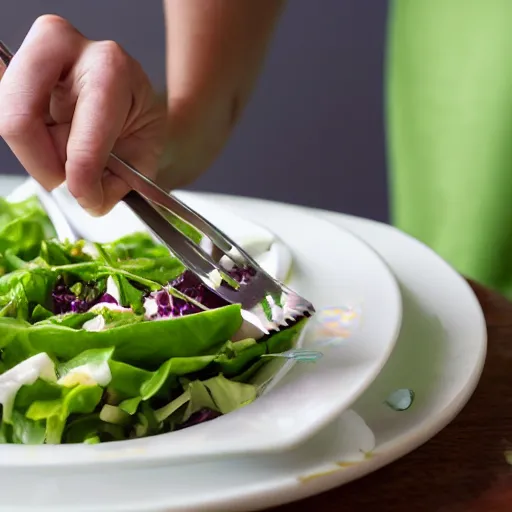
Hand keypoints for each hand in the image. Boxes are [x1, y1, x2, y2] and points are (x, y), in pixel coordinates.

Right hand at [0, 15, 166, 214]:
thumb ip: (114, 183)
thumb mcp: (142, 159)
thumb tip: (84, 198)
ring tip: (65, 154)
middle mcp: (67, 47)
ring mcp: (34, 52)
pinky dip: (27, 138)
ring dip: (35, 151)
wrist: (133, 101)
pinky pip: (4, 111)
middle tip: (62, 179)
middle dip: (41, 161)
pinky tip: (50, 136)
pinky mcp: (14, 66)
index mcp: (111, 69)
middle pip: (20, 117)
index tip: (88, 198)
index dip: (82, 178)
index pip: (82, 134)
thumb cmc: (137, 125)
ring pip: (10, 120)